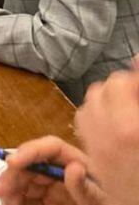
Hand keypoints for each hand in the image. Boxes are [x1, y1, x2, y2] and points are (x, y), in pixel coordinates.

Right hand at [0, 136, 111, 204]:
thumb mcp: (102, 200)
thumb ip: (86, 186)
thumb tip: (73, 166)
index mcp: (77, 164)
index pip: (51, 149)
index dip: (29, 151)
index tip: (11, 162)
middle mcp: (60, 172)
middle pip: (30, 165)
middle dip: (11, 175)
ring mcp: (50, 187)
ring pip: (21, 180)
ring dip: (8, 187)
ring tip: (1, 198)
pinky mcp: (43, 200)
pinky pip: (23, 196)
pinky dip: (12, 198)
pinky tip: (8, 202)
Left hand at [75, 57, 138, 204]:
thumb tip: (137, 56)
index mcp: (130, 128)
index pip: (119, 82)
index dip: (134, 80)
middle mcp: (106, 137)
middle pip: (100, 90)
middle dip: (120, 89)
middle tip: (136, 99)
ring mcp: (97, 149)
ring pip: (88, 105)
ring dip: (107, 101)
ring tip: (130, 110)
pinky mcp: (94, 161)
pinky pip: (84, 124)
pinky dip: (97, 118)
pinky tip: (117, 125)